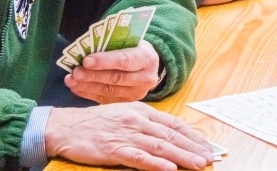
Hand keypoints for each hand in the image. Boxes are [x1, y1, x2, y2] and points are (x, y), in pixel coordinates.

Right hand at [45, 102, 213, 170]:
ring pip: (160, 146)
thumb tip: (167, 137)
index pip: (172, 123)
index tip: (207, 145)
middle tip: (210, 157)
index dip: (191, 135)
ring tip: (198, 164)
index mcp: (139, 110)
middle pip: (170, 134)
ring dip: (182, 156)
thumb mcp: (122, 116)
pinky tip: (169, 168)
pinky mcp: (114, 148)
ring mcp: (125, 133)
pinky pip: (138, 157)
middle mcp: (136, 119)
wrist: (66, 126)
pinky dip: (155, 163)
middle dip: (193, 147)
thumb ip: (143, 124)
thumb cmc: (94, 123)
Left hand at [64, 39, 159, 102]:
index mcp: (147, 58)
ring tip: (71, 80)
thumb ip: (111, 43)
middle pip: (116, 78)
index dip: (104, 61)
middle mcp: (146, 78)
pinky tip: (76, 88)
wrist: (146, 64)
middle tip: (75, 72)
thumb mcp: (129, 39)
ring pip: (109, 91)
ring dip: (87, 86)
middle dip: (93, 75)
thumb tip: (86, 49)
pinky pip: (105, 99)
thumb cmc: (132, 46)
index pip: (125, 61)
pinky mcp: (127, 102)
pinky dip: (88, 93)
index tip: (86, 61)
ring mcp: (137, 93)